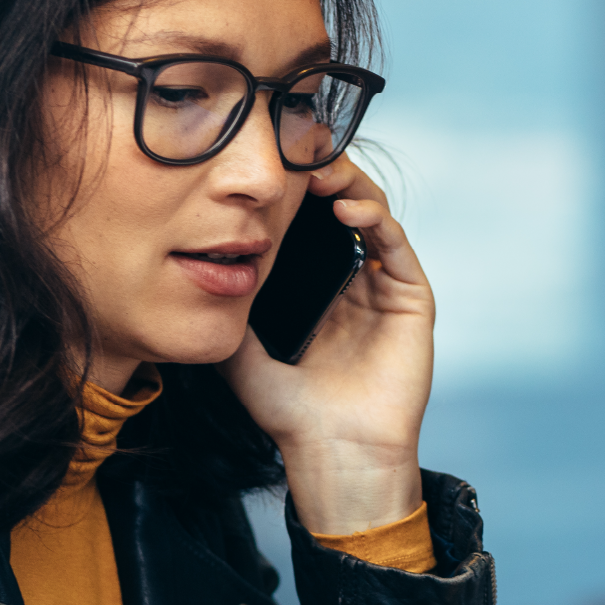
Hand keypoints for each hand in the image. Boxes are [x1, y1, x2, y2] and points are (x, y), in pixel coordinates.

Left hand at [219, 156, 434, 535]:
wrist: (332, 454)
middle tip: (297, 150)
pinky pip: (396, 246)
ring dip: (349, 186)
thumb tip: (191, 271)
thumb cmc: (289, 414)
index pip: (310, 223)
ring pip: (372, 216)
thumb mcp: (241, 352)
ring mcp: (386, 289)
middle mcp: (355, 282)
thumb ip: (225, 311)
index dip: (294, 192)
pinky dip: (375, 219)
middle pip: (343, 208)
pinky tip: (348, 208)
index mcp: (319, 289)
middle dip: (323, 175)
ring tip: (320, 170)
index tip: (268, 166)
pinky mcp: (413, 300)